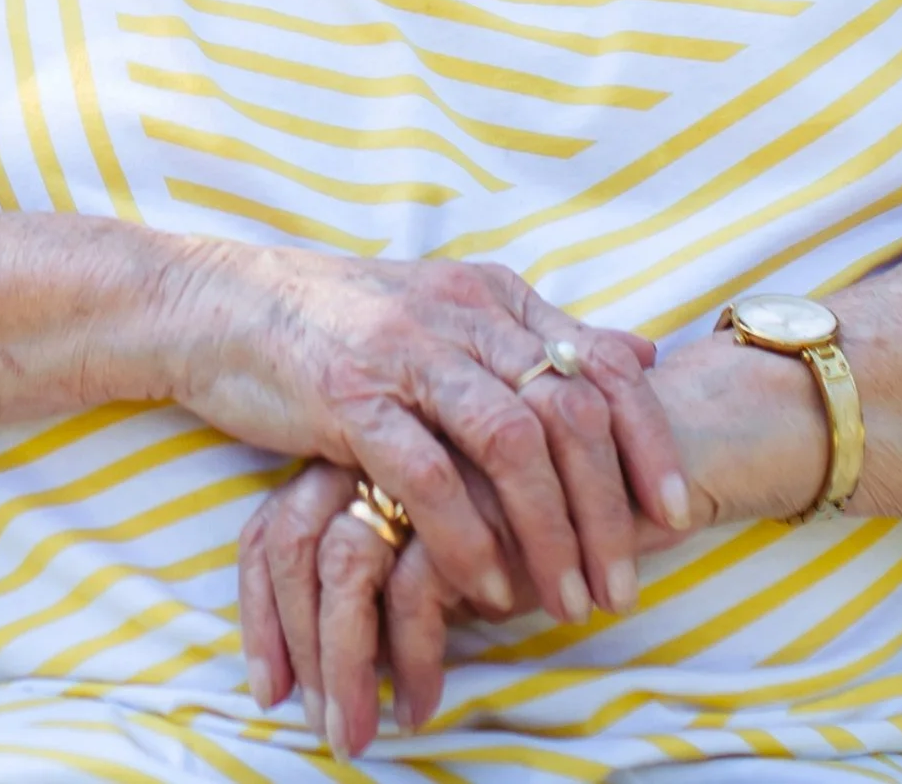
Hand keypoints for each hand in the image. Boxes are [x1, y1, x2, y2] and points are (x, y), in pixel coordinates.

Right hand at [234, 322, 688, 760]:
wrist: (226, 304)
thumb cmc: (344, 323)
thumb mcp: (453, 314)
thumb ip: (542, 339)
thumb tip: (639, 352)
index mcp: (494, 298)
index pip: (599, 366)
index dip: (647, 440)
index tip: (676, 514)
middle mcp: (462, 315)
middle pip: (568, 412)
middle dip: (607, 510)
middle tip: (623, 586)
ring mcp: (406, 352)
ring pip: (512, 442)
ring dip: (550, 532)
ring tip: (567, 603)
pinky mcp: (350, 392)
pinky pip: (427, 472)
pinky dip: (466, 535)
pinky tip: (484, 586)